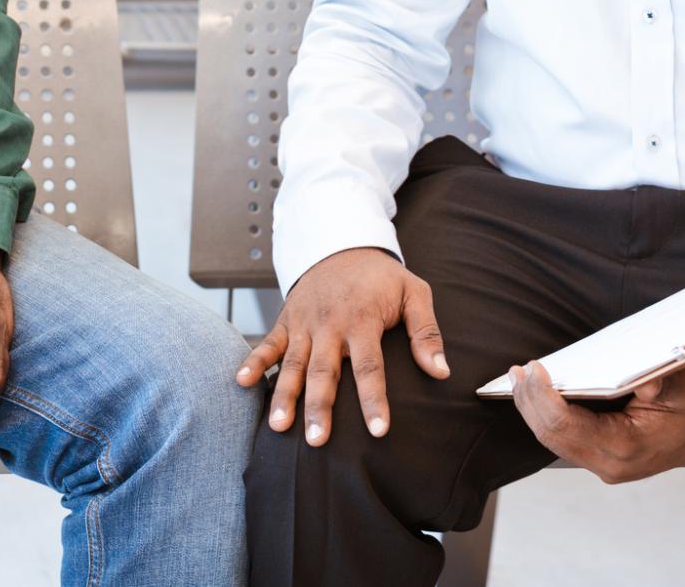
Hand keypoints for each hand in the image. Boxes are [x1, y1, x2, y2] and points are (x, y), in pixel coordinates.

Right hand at [234, 246, 448, 446]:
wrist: (341, 243)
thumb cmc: (381, 277)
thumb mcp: (413, 292)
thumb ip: (426, 332)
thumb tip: (441, 371)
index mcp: (363, 319)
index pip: (370, 365)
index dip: (374, 399)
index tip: (378, 431)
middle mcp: (331, 324)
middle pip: (324, 370)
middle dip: (319, 406)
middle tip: (317, 440)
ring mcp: (305, 323)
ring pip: (294, 364)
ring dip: (285, 395)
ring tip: (280, 426)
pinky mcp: (287, 320)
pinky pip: (268, 343)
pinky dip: (255, 361)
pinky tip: (242, 382)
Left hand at [509, 360, 684, 482]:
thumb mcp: (684, 385)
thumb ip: (659, 381)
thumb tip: (643, 379)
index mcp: (627, 447)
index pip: (567, 425)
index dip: (543, 397)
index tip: (533, 369)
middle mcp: (611, 464)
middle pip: (552, 435)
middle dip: (529, 402)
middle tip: (517, 371)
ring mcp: (605, 465)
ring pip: (553, 441)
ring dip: (532, 410)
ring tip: (519, 379)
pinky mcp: (602, 459)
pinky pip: (564, 440)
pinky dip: (547, 417)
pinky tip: (538, 396)